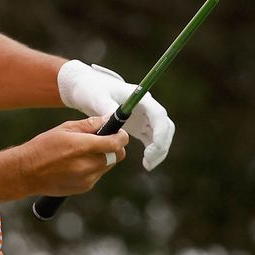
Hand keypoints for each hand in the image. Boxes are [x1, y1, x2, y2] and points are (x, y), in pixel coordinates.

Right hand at [21, 116, 128, 195]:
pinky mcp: (84, 188)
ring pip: (108, 166)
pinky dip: (94, 167)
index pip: (116, 143)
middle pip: (117, 156)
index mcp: (83, 147)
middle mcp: (88, 165)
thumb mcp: (65, 129)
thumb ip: (90, 124)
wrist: (27, 172)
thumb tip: (108, 119)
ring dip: (103, 157)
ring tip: (84, 152)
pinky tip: (77, 163)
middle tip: (103, 140)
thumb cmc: (43, 147)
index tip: (119, 133)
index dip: (121, 136)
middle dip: (114, 147)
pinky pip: (97, 175)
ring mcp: (87, 179)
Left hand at [57, 60, 174, 169]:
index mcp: (140, 98)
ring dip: (159, 151)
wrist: (89, 89)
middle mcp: (146, 106)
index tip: (153, 149)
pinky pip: (153, 140)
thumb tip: (114, 119)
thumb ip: (106, 107)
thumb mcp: (97, 97)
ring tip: (148, 165)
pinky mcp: (140, 126)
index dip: (160, 132)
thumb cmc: (93, 90)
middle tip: (149, 162)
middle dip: (161, 145)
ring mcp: (145, 117)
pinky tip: (147, 163)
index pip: (158, 114)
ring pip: (162, 134)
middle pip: (165, 126)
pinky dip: (153, 151)